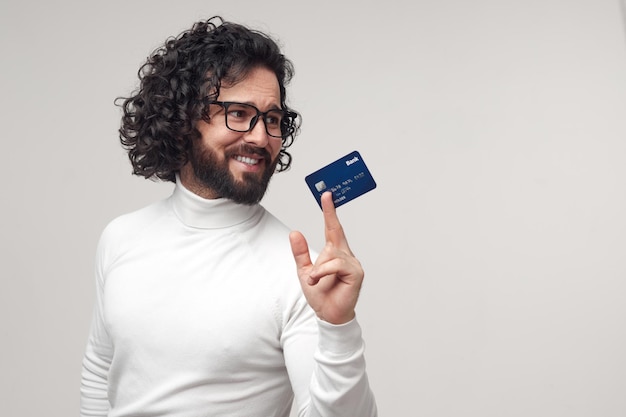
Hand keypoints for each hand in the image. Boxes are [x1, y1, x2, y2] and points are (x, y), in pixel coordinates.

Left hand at [289, 192, 363, 324]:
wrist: (327, 314)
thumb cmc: (320, 294)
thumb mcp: (304, 271)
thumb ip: (300, 253)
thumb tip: (295, 232)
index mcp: (335, 253)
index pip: (333, 228)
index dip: (330, 211)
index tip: (327, 195)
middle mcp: (346, 255)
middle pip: (334, 235)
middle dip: (328, 226)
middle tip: (322, 224)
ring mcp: (353, 263)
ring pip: (332, 254)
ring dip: (319, 269)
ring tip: (313, 280)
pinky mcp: (356, 273)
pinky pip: (337, 264)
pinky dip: (324, 271)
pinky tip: (317, 280)